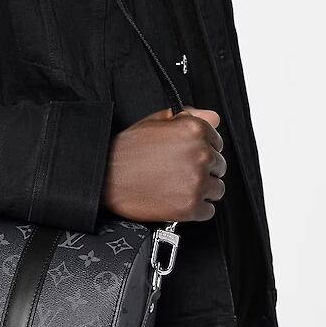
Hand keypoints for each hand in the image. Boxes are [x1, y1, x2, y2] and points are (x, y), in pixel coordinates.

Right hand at [102, 106, 225, 222]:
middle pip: (219, 166)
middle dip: (203, 169)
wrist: (107, 177)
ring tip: (178, 186)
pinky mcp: (191, 207)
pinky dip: (196, 208)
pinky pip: (208, 211)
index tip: (189, 155)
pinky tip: (177, 198)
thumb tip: (213, 118)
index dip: (203, 149)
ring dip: (202, 189)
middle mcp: (199, 154)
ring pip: (217, 189)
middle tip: (179, 171)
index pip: (217, 142)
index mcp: (193, 129)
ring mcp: (196, 182)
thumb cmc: (128, 149)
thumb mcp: (156, 121)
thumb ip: (190, 115)